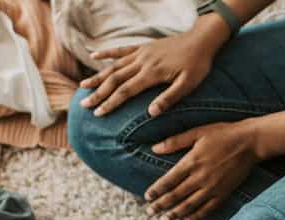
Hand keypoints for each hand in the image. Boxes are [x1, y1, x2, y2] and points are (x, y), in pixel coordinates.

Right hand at [79, 24, 225, 116]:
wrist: (201, 40)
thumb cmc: (197, 65)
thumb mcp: (189, 84)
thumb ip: (169, 98)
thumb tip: (151, 113)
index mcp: (152, 73)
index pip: (126, 90)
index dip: (110, 102)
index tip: (98, 113)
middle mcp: (142, 62)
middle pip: (115, 79)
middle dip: (98, 92)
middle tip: (84, 105)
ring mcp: (141, 53)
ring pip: (114, 66)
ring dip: (97, 76)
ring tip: (83, 86)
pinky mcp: (143, 48)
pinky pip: (121, 50)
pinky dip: (107, 54)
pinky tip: (94, 57)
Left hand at [145, 121, 260, 219]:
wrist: (251, 142)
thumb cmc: (224, 134)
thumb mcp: (198, 132)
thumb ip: (175, 141)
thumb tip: (154, 148)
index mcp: (192, 161)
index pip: (168, 180)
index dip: (156, 190)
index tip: (147, 197)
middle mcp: (200, 177)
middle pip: (176, 195)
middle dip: (161, 205)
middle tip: (150, 213)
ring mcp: (213, 187)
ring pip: (190, 205)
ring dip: (175, 214)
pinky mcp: (224, 193)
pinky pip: (207, 208)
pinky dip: (196, 215)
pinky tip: (187, 219)